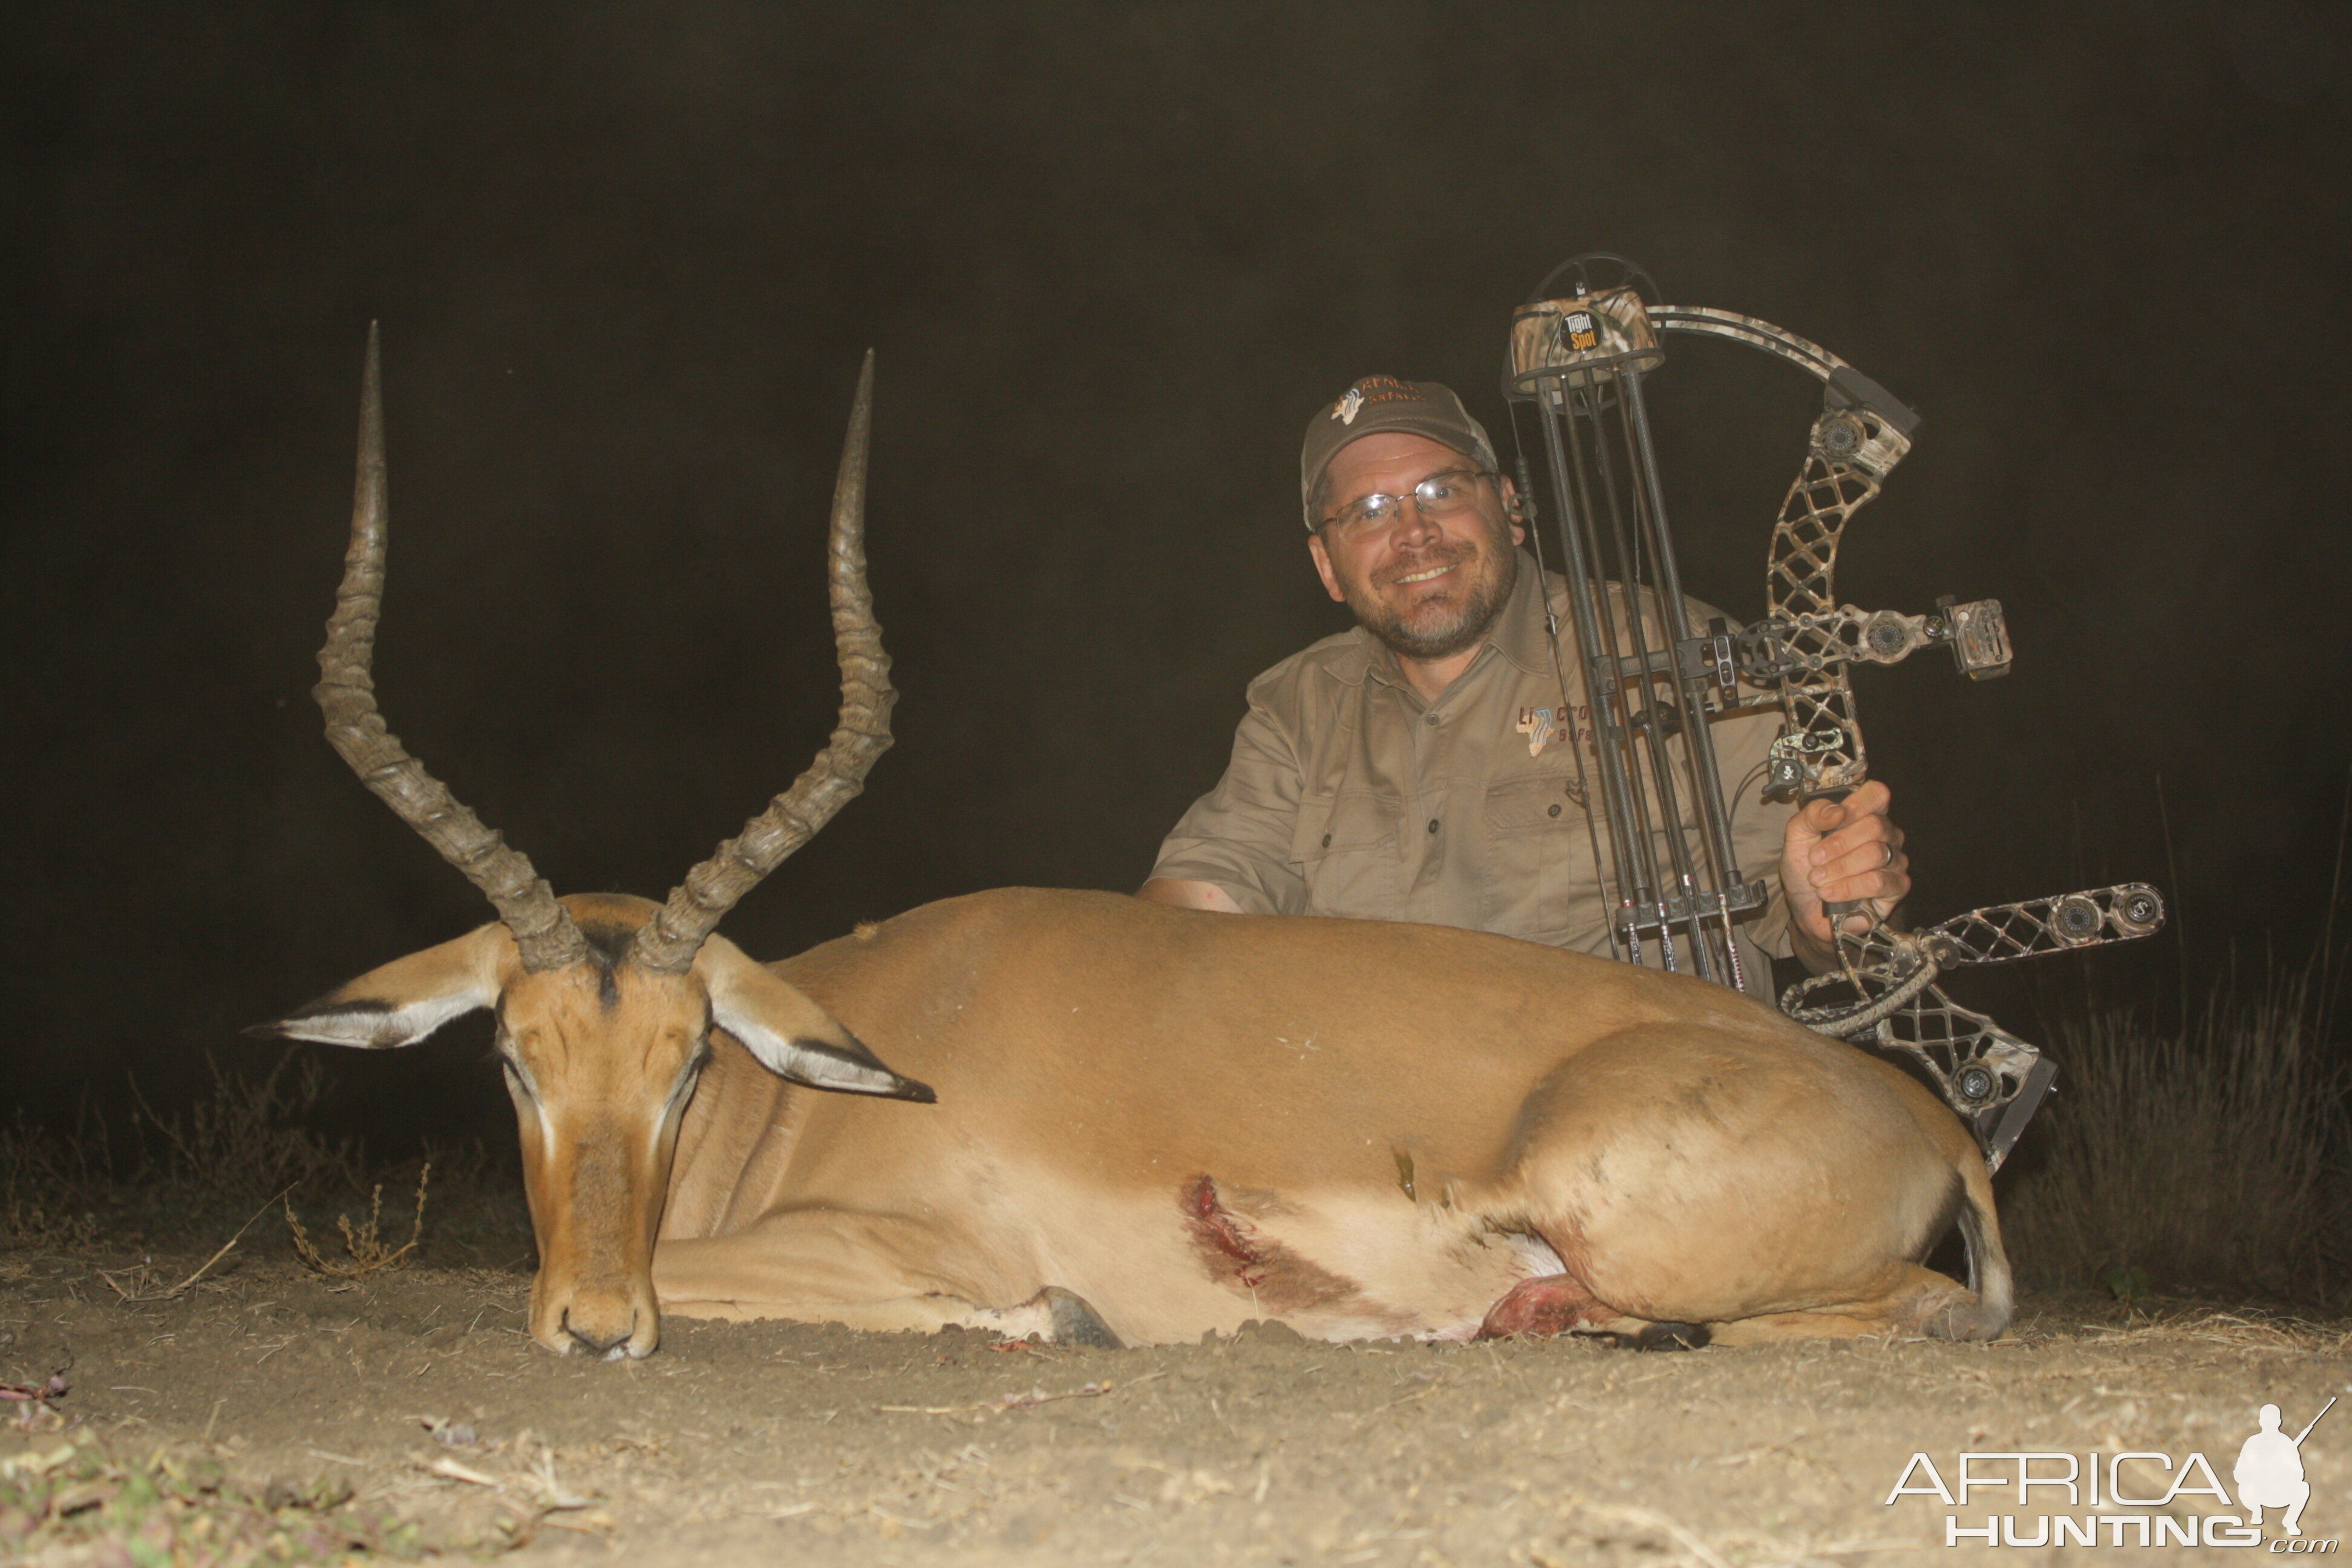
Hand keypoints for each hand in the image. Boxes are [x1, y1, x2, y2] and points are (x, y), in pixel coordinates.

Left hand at [1781, 779, 1909, 958]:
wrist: (1804, 906)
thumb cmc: (1806, 867)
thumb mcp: (1797, 836)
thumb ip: (1812, 815)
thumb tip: (1837, 810)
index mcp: (1864, 814)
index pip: (1877, 794)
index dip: (1857, 804)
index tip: (1835, 820)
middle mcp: (1885, 834)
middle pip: (1874, 825)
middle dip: (1838, 844)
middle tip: (1814, 860)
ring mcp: (1894, 860)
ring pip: (1876, 854)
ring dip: (1839, 868)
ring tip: (1818, 879)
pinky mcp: (1897, 887)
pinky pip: (1878, 882)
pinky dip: (1848, 888)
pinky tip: (1829, 893)